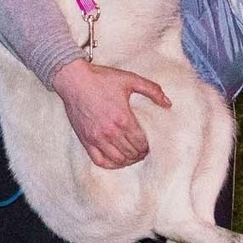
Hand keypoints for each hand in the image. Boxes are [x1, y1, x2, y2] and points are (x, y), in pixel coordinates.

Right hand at [52, 59, 170, 168]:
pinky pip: (99, 161)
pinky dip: (111, 164)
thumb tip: (168, 103)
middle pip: (131, 153)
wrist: (74, 80)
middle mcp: (110, 131)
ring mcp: (96, 138)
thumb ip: (152, 90)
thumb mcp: (130, 79)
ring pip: (117, 159)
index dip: (148, 147)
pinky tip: (116, 160)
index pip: (141, 143)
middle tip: (142, 150)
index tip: (149, 144)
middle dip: (140, 154)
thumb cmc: (102, 78)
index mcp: (123, 118)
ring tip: (132, 155)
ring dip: (128, 160)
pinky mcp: (85, 140)